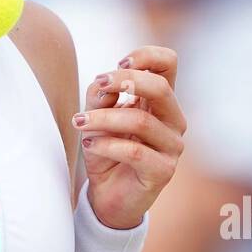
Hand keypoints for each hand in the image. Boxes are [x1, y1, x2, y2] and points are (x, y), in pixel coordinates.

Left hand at [73, 45, 185, 229]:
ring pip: (142, 121)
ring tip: (79, 123)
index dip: (146, 55)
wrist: (107, 195)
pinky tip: (90, 146)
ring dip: (104, 119)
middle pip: (161, 88)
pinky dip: (107, 145)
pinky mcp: (163, 171)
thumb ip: (100, 96)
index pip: (168, 64)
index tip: (119, 63)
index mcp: (160, 101)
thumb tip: (106, 84)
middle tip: (98, 85)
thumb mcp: (96, 116)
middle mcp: (173, 120)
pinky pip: (134, 151)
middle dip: (125, 81)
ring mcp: (172, 147)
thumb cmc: (105, 150)